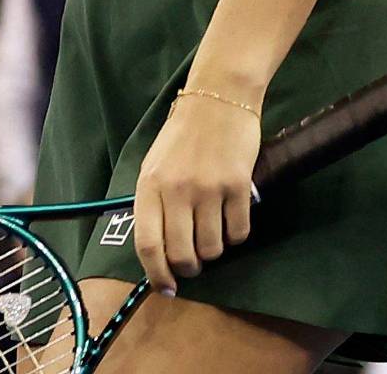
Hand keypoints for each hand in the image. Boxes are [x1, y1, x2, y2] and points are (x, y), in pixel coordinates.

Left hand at [132, 92, 259, 291]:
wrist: (218, 98)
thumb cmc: (183, 135)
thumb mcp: (155, 165)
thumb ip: (153, 202)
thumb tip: (157, 248)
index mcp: (149, 185)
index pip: (147, 243)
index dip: (156, 273)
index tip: (165, 288)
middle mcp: (177, 190)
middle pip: (182, 254)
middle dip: (190, 267)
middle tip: (195, 262)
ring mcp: (209, 188)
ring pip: (213, 248)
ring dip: (215, 249)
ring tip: (213, 230)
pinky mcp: (239, 186)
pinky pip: (239, 232)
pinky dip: (236, 234)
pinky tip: (232, 217)